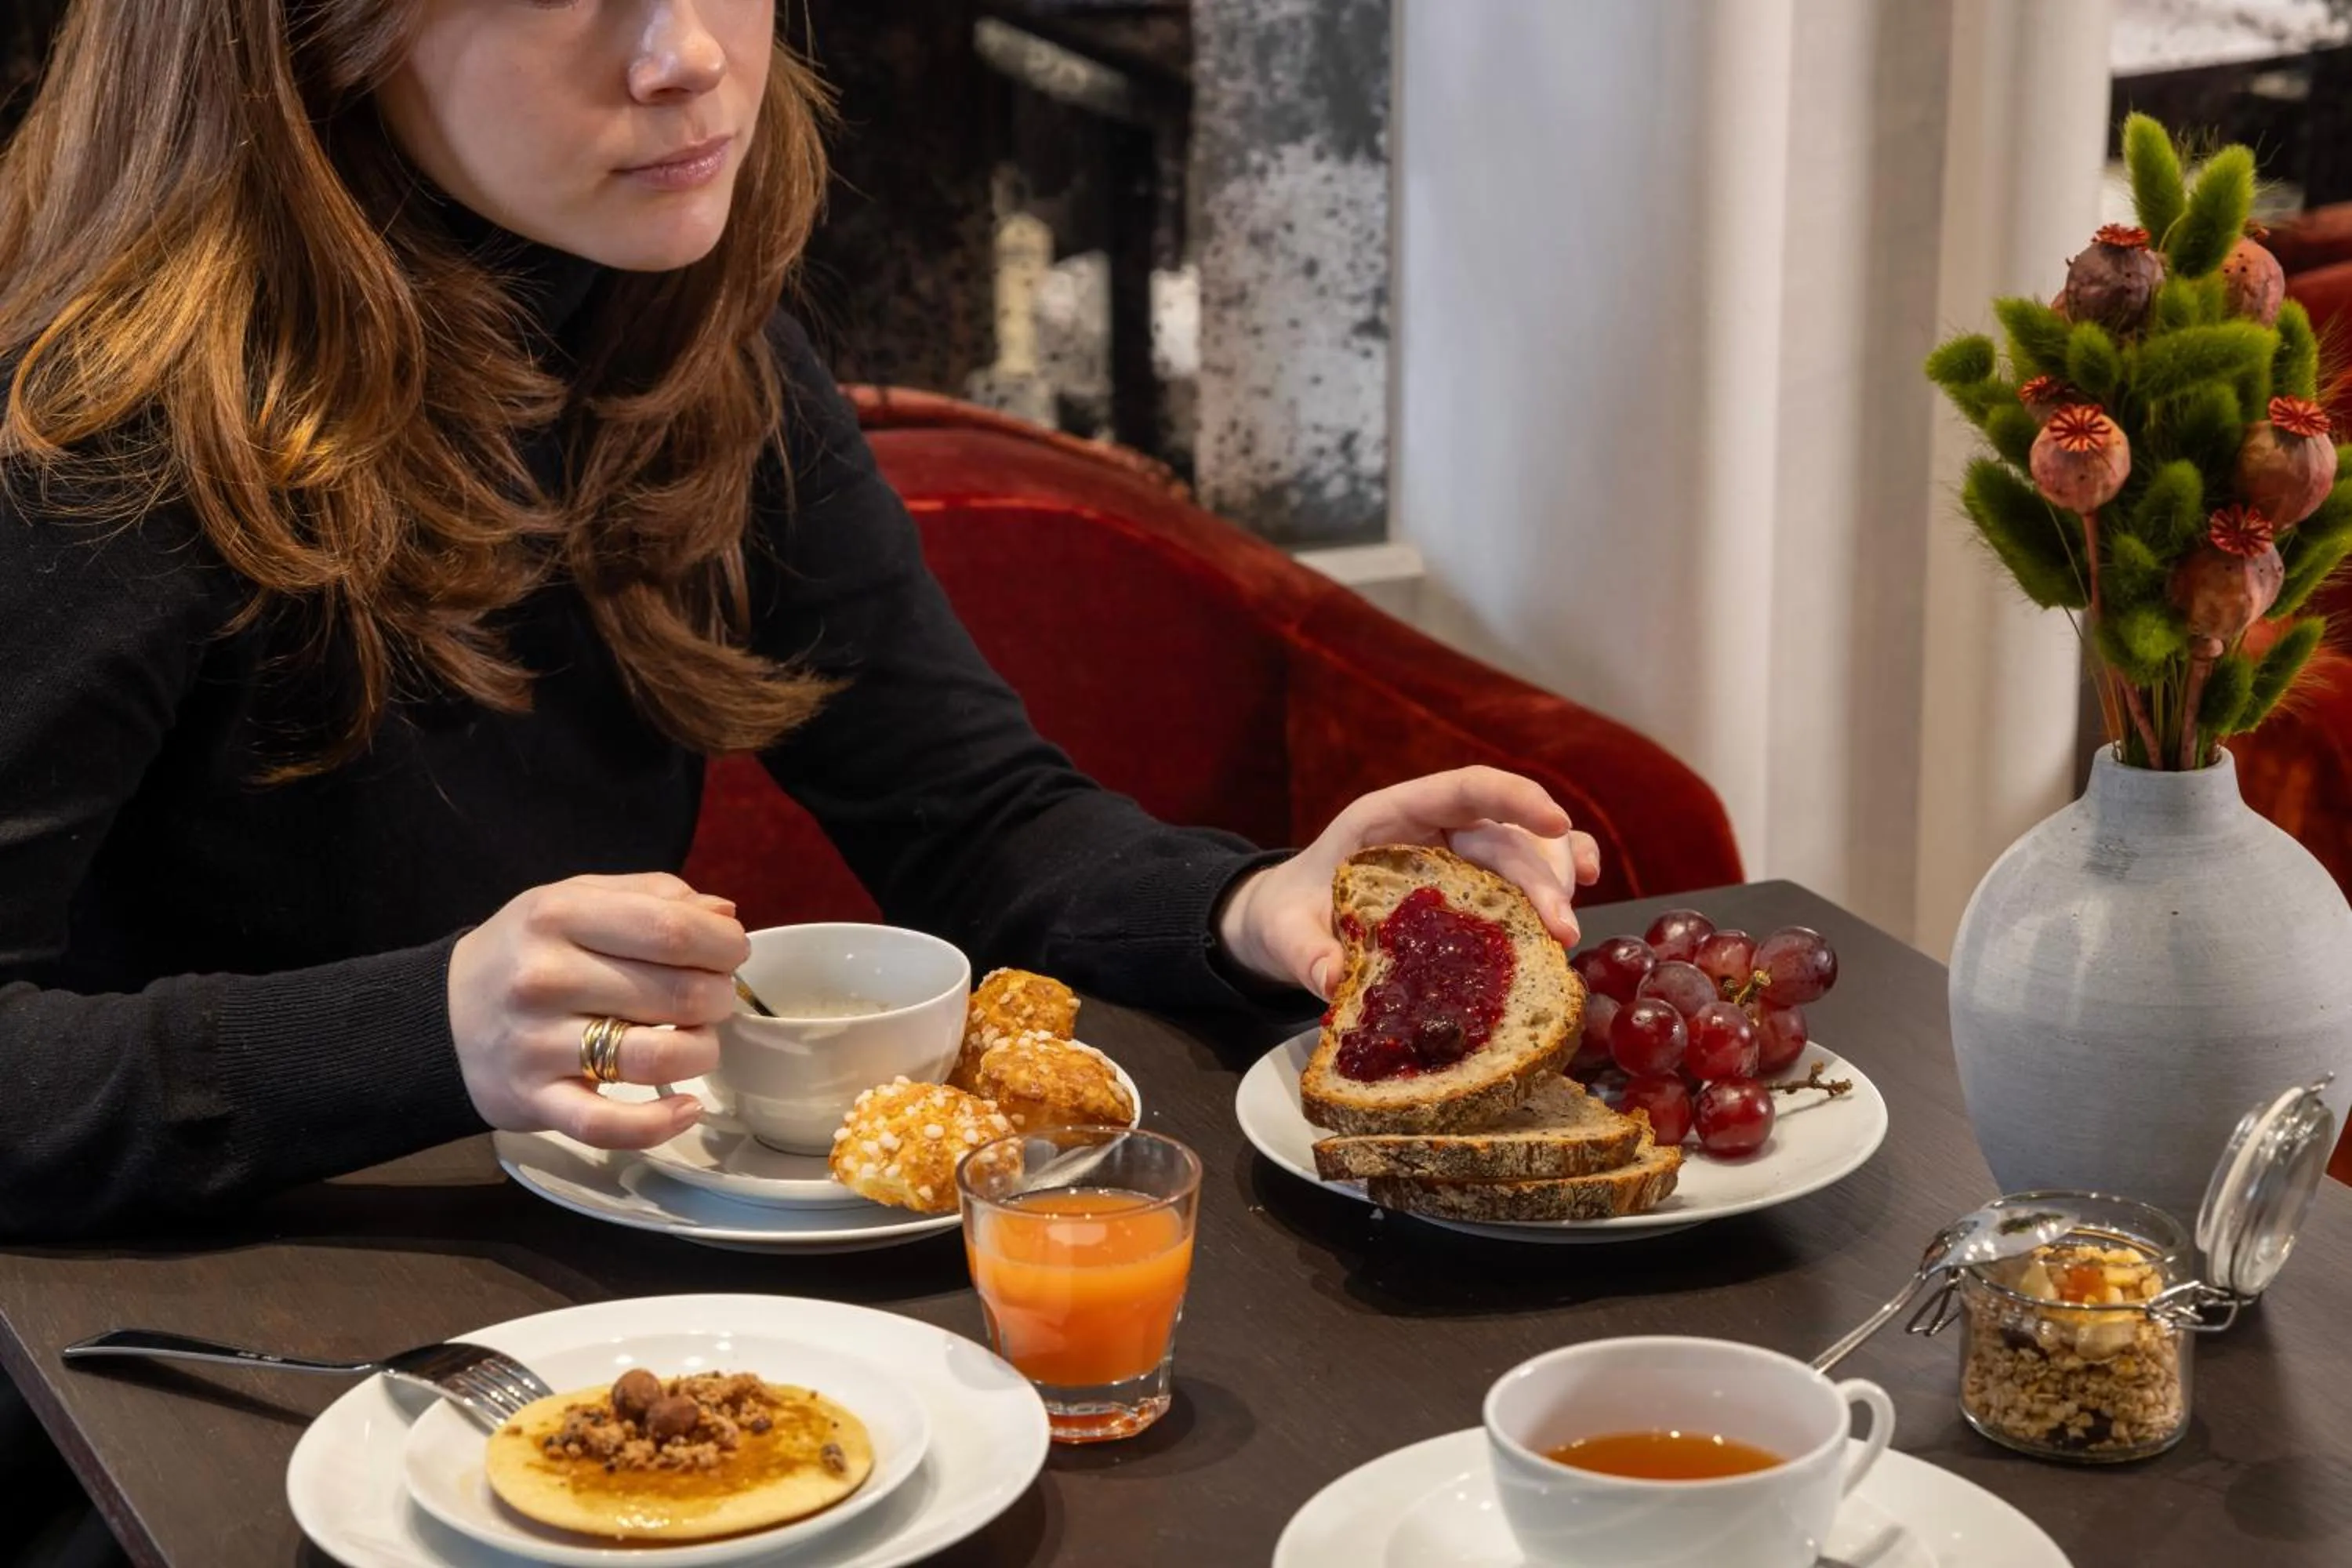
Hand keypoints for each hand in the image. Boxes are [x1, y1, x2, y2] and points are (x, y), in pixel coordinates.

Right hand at [447, 872, 749, 1147]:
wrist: (439, 1016)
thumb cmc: (527, 953)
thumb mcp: (575, 900)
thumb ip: (652, 896)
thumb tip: (724, 912)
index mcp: (560, 915)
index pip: (671, 928)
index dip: (723, 944)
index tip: (731, 952)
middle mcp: (545, 977)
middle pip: (677, 993)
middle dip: (717, 997)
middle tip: (712, 998)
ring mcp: (537, 1043)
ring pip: (655, 1057)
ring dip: (700, 1052)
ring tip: (696, 1042)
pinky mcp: (534, 1102)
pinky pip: (609, 1125)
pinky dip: (660, 1124)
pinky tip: (686, 1108)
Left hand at [1215, 766, 1600, 998]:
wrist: (1289, 920)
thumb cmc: (1290, 914)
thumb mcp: (1285, 933)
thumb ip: (1305, 953)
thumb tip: (1333, 982)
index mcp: (1389, 817)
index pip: (1463, 787)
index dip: (1512, 797)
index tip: (1554, 820)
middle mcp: (1433, 827)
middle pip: (1503, 835)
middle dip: (1540, 877)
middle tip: (1560, 931)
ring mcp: (1457, 853)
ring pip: (1524, 852)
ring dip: (1553, 885)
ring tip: (1564, 935)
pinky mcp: (1470, 883)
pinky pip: (1524, 870)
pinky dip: (1557, 876)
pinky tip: (1584, 892)